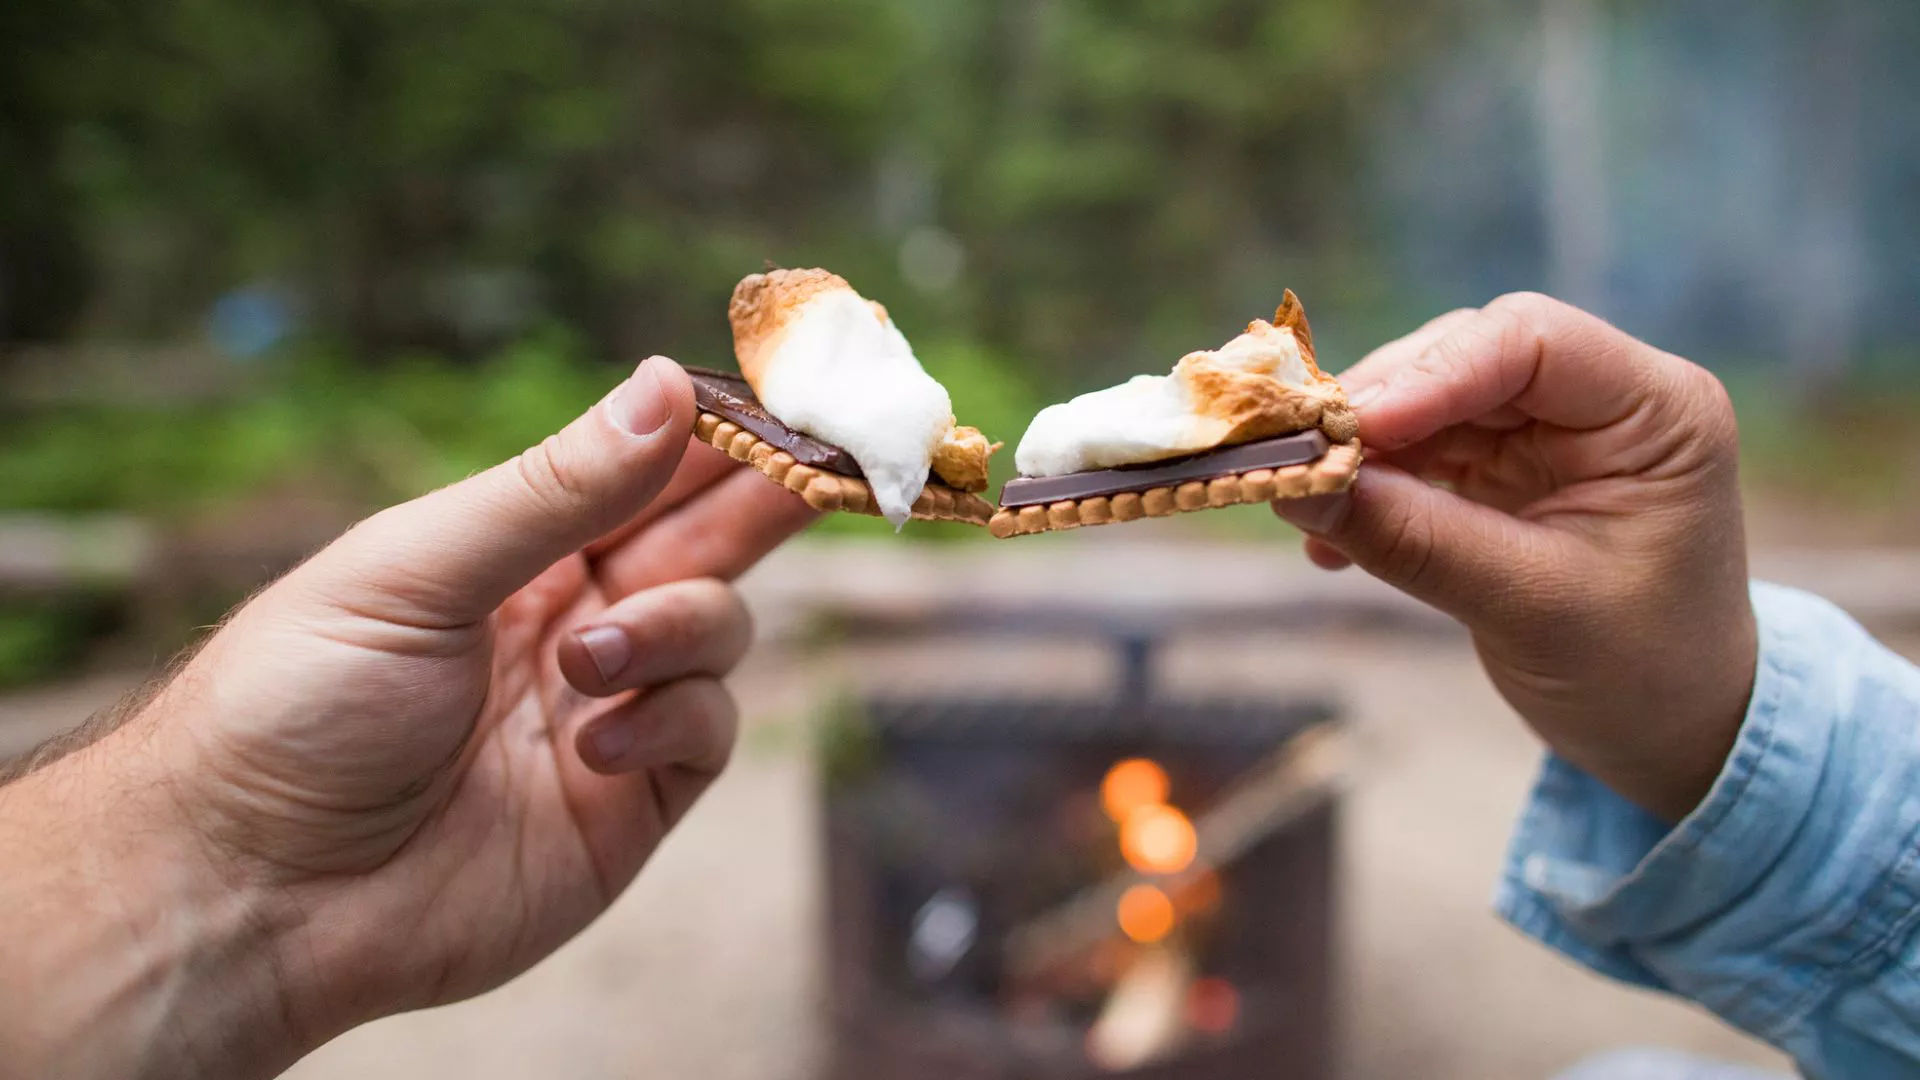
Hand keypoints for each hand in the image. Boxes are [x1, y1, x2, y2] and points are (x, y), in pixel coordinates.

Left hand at [0, 357, 815, 1078]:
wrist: (255, 893)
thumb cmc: (296, 705)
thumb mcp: (416, 570)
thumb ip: (556, 489)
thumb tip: (667, 384)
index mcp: (514, 546)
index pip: (642, 466)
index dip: (714, 428)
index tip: (788, 387)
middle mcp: (574, 615)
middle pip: (706, 536)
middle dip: (766, 495)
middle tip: (830, 459)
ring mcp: (608, 706)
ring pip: (718, 628)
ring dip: (675, 628)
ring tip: (587, 661)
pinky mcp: (631, 799)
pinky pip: (706, 730)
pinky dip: (669, 719)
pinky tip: (592, 745)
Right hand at [1274, 293, 1755, 821]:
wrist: (1672, 732)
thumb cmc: (1639, 671)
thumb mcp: (1529, 605)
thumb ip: (1415, 539)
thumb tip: (1296, 487)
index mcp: (1658, 411)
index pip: (1529, 341)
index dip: (1431, 372)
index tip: (1350, 428)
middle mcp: (1603, 400)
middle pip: (1465, 358)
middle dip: (1377, 408)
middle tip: (1297, 460)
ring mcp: (1549, 432)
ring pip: (1427, 401)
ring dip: (1360, 453)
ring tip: (1307, 507)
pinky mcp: (1503, 470)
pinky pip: (1416, 452)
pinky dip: (1367, 489)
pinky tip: (1330, 539)